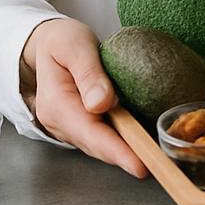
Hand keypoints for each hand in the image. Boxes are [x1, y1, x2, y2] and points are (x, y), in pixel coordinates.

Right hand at [20, 18, 147, 177]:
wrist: (47, 41)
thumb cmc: (62, 40)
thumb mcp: (76, 46)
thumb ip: (89, 73)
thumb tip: (102, 103)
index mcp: (56, 103)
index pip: (89, 132)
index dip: (115, 150)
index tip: (138, 163)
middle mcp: (59, 121)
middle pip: (96, 144)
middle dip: (125, 157)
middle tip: (157, 164)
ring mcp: (67, 125)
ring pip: (99, 144)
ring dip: (124, 152)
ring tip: (154, 156)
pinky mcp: (78, 123)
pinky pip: (100, 136)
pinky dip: (119, 141)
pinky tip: (140, 141)